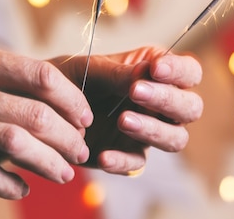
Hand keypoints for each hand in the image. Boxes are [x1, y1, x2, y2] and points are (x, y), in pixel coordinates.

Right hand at [0, 40, 92, 198]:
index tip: (85, 117)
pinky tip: (23, 187)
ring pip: (13, 142)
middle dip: (67, 135)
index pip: (39, 74)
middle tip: (81, 149)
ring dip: (48, 161)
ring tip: (64, 172)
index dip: (71, 98)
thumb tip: (56, 104)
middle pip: (33, 111)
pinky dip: (9, 183)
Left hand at [50, 47, 202, 173]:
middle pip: (191, 107)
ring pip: (176, 139)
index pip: (189, 71)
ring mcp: (150, 132)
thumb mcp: (91, 69)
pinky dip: (122, 161)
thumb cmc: (72, 78)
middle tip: (135, 92)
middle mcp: (161, 104)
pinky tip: (103, 155)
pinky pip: (138, 164)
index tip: (155, 69)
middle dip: (168, 99)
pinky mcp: (130, 156)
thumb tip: (147, 72)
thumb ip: (118, 73)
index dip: (179, 70)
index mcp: (158, 72)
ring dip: (154, 130)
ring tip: (123, 121)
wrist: (42, 107)